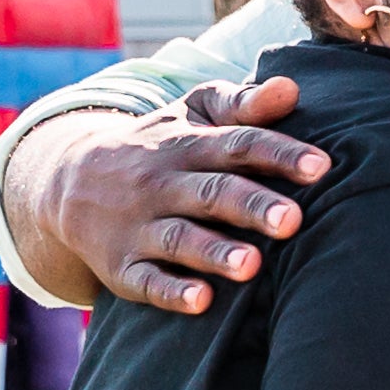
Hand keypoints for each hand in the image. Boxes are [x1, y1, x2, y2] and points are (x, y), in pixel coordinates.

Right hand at [46, 77, 330, 317]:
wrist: (68, 180)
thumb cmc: (158, 148)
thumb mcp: (190, 116)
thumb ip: (241, 104)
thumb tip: (291, 87)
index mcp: (187, 145)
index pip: (237, 144)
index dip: (278, 154)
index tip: (321, 166)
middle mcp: (162, 184)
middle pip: (212, 192)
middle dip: (252, 206)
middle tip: (293, 220)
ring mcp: (139, 227)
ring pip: (180, 239)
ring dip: (214, 252)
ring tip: (252, 265)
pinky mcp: (122, 267)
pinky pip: (146, 281)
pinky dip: (172, 292)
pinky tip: (202, 301)